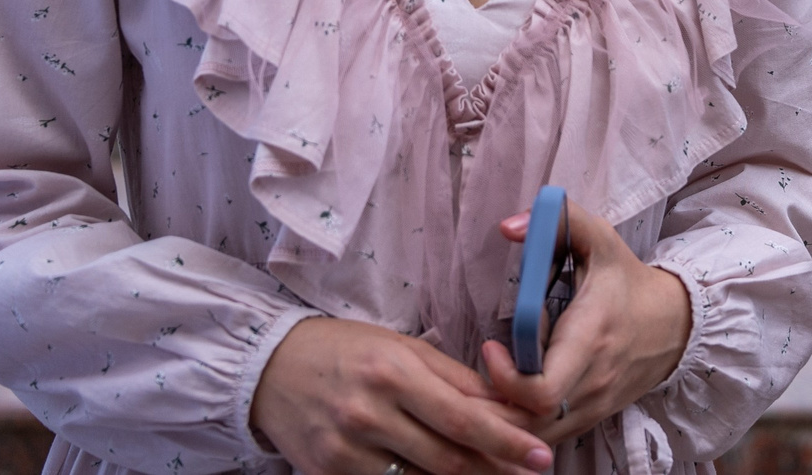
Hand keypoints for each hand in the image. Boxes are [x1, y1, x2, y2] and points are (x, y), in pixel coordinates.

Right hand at [250, 316, 551, 474]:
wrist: (271, 367)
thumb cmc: (348, 349)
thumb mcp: (406, 349)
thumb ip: (457, 381)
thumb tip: (509, 407)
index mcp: (394, 373)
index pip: (464, 418)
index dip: (507, 442)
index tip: (540, 456)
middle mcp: (369, 413)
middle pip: (447, 457)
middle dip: (494, 468)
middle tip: (528, 472)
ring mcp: (345, 449)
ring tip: (491, 474)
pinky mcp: (327, 474)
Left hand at [480, 196, 693, 445]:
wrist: (674, 323)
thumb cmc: (625, 280)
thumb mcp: (599, 240)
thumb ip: (558, 221)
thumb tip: (508, 226)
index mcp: (592, 337)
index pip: (544, 389)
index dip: (506, 379)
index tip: (490, 346)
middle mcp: (592, 382)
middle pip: (527, 424)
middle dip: (486, 408)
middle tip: (463, 378)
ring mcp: (591, 407)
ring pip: (531, 439)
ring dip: (497, 421)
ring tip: (476, 390)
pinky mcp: (588, 420)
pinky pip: (542, 439)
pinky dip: (514, 430)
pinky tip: (499, 404)